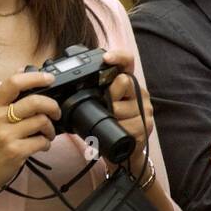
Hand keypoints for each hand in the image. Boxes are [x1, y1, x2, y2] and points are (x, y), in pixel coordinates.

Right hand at [0, 70, 59, 199]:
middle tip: (55, 112)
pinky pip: (41, 141)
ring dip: (50, 128)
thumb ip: (5, 96)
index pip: (14, 82)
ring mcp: (6, 135)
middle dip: (52, 106)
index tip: (49, 79)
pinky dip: (46, 143)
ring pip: (41, 122)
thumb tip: (22, 70)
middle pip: (34, 102)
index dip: (35, 78)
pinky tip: (41, 145)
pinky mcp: (15, 151)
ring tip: (46, 133)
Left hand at [102, 49, 154, 176]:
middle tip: (104, 108)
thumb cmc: (106, 126)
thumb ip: (93, 92)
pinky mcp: (145, 125)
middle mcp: (139, 93)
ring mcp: (145, 109)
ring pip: (120, 107)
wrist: (120, 154)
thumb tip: (65, 85)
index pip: (127, 62)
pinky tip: (116, 133)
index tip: (106, 57)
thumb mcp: (98, 105)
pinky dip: (115, 131)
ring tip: (110, 124)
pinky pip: (125, 125)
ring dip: (109, 118)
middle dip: (108, 95)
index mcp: (127, 83)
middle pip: (123, 82)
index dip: (118, 56)